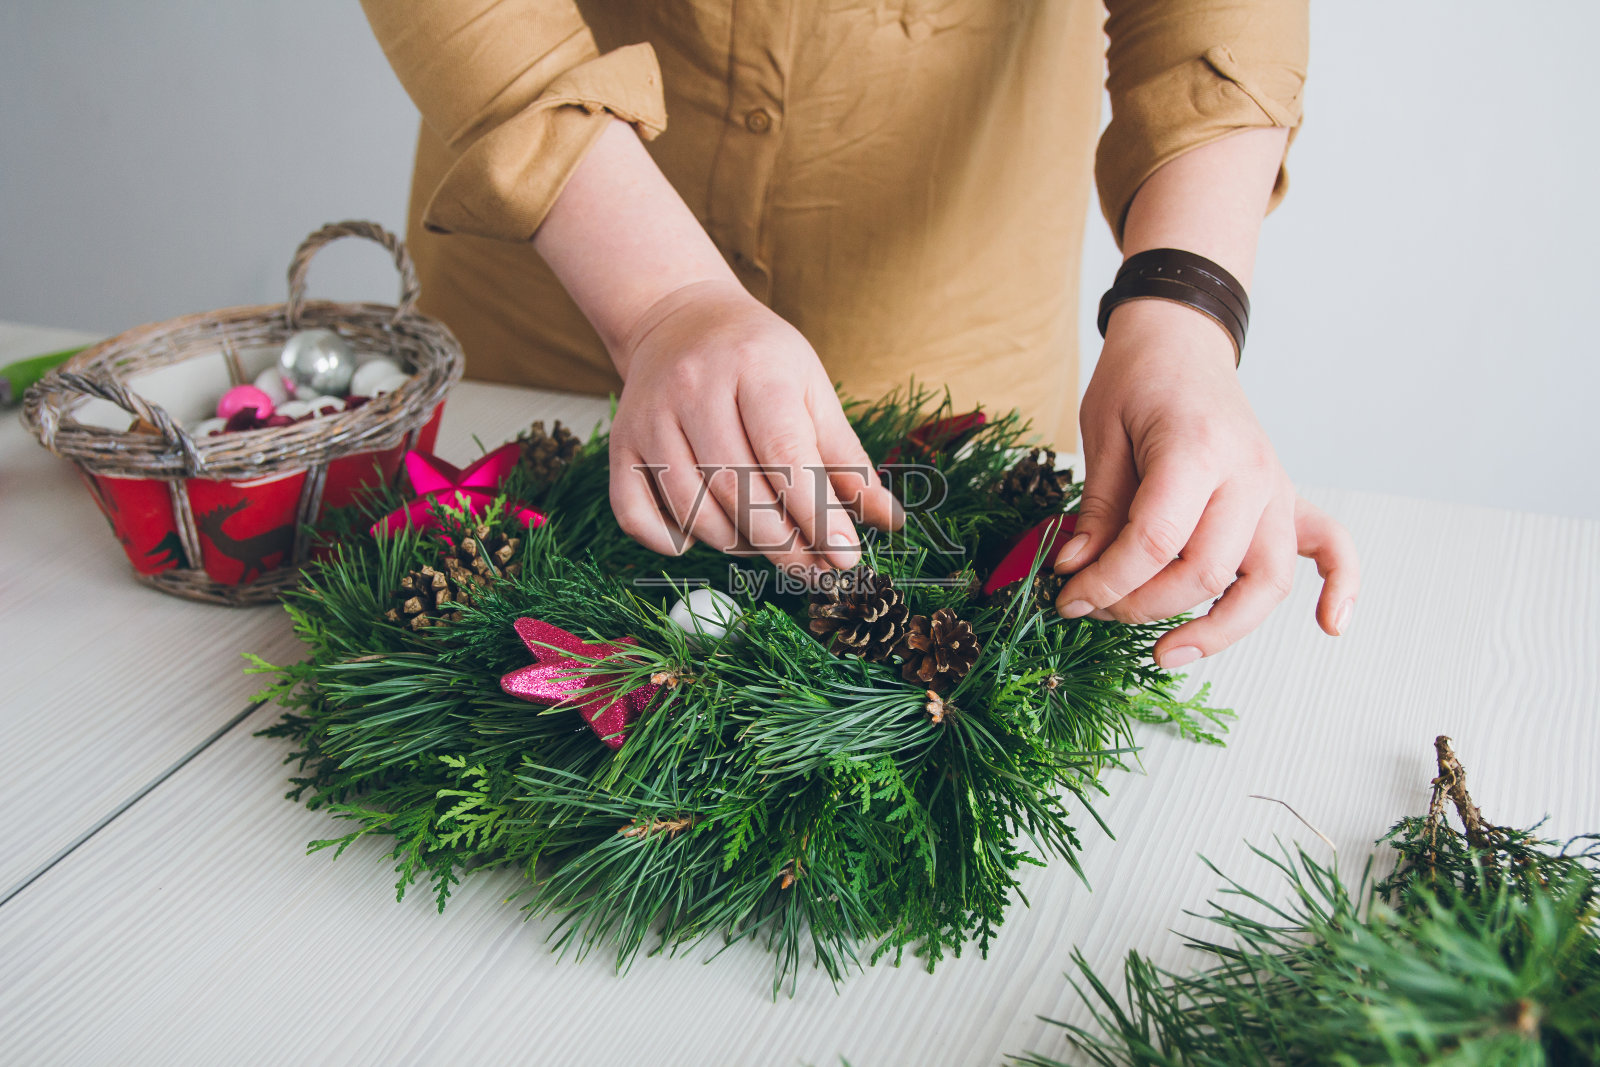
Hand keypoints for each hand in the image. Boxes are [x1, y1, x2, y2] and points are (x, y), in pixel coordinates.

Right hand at [608, 278, 901, 571]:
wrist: (678, 319)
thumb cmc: (759, 359)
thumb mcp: (812, 389)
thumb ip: (847, 458)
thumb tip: (889, 521)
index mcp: (755, 367)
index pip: (785, 452)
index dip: (817, 512)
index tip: (847, 556)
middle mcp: (694, 389)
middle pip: (739, 489)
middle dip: (784, 543)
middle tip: (816, 570)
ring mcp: (649, 418)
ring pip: (693, 509)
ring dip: (737, 545)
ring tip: (769, 543)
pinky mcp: (619, 443)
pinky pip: (635, 514)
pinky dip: (671, 541)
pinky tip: (703, 535)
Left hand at [1053, 299, 1359, 667]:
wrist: (1180, 338)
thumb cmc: (1138, 379)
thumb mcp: (1102, 435)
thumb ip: (1099, 510)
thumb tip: (1078, 573)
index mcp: (1197, 449)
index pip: (1156, 542)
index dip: (1106, 582)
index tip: (1067, 597)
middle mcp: (1248, 473)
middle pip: (1206, 572)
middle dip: (1141, 607)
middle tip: (1095, 609)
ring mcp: (1275, 487)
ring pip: (1265, 582)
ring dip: (1218, 628)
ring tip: (1166, 654)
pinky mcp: (1287, 496)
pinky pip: (1331, 547)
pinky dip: (1340, 587)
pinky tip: (1330, 625)